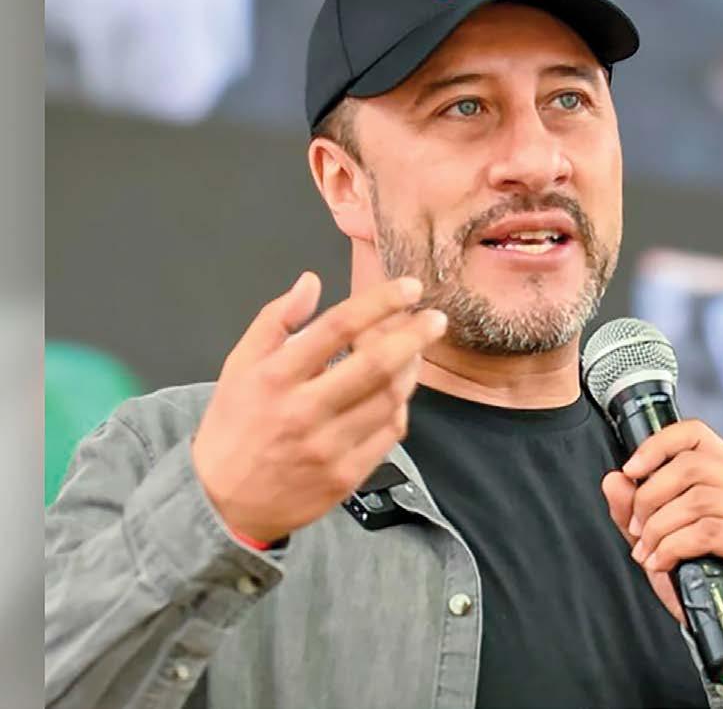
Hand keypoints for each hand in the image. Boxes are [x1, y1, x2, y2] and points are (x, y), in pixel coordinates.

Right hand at [191, 271, 446, 543]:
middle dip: (415, 335)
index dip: (380, 302)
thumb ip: (274, 320)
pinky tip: (398, 391)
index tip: (410, 288)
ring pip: (390, 399)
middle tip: (436, 319)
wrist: (224, 503)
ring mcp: (328, 448)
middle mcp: (303, 411)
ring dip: (411, 368)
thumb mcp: (239, 365)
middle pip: (375, 365)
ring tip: (416, 350)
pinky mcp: (346, 476)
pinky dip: (400, 405)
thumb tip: (311, 281)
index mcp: (275, 377)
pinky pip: (389, 433)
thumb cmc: (235, 424)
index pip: (337, 327)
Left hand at [601, 420, 722, 636]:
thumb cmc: (708, 578)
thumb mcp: (661, 540)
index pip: (695, 434)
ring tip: (647, 552)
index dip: (657, 445)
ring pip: (699, 500)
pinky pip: (709, 532)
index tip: (630, 471)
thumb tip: (613, 480)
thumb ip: (635, 510)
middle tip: (635, 529)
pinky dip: (674, 547)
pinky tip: (662, 563)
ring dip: (659, 528)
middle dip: (650, 497)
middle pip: (692, 467)